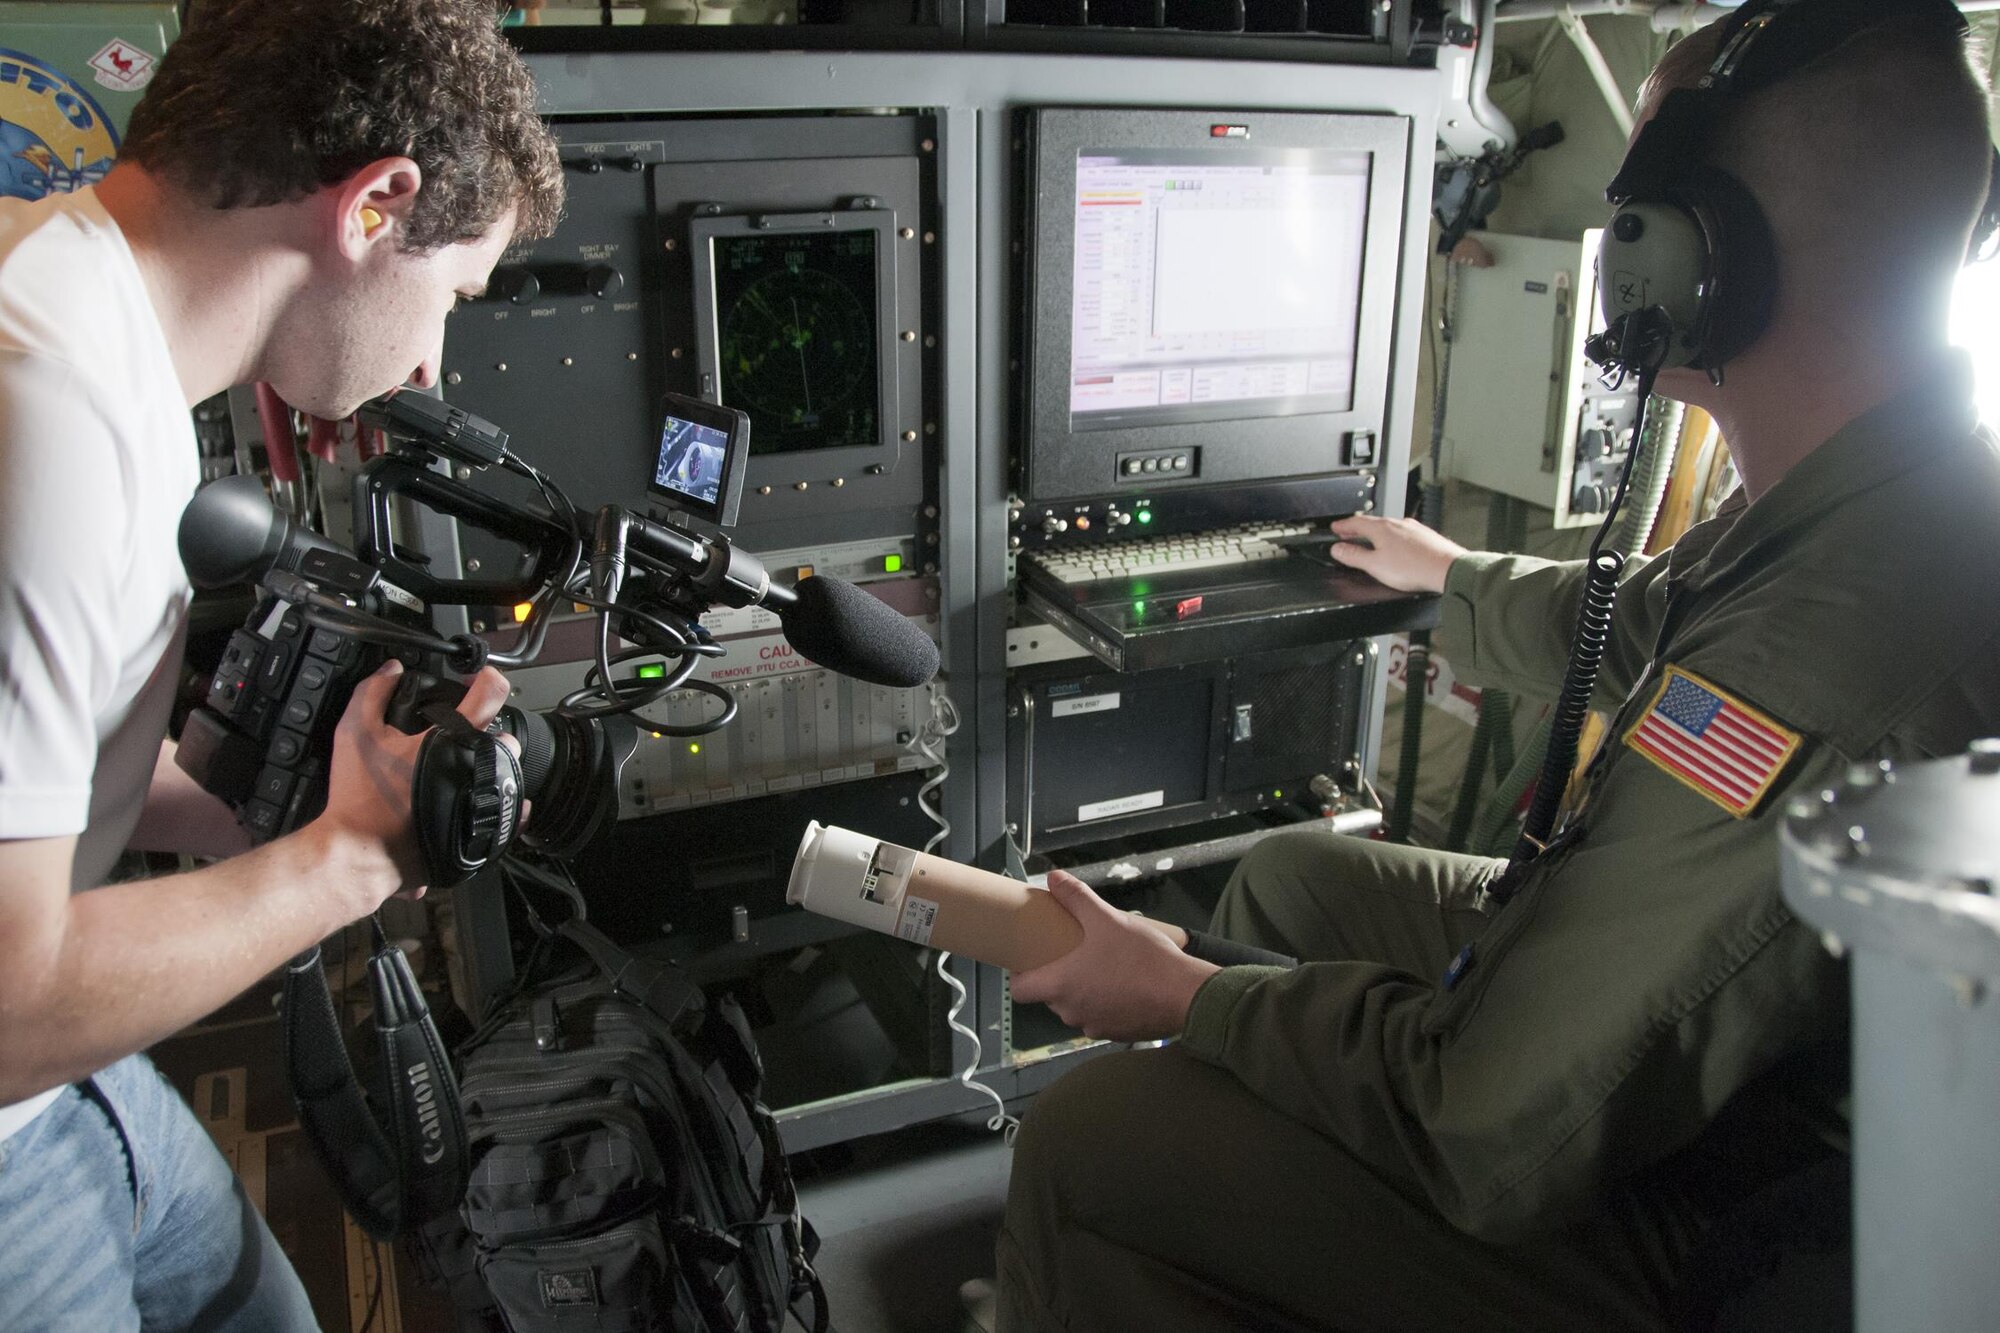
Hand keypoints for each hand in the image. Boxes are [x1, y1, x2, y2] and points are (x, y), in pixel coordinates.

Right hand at [314, 661, 514, 911]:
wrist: (362, 853)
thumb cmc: (360, 797)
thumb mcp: (355, 733)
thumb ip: (372, 693)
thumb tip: (391, 670)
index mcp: (453, 739)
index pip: (490, 693)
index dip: (486, 677)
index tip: (477, 678)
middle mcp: (477, 767)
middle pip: (504, 736)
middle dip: (485, 730)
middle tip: (459, 734)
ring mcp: (484, 799)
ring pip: (507, 771)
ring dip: (490, 764)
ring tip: (460, 766)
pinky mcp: (485, 829)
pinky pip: (510, 809)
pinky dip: (503, 797)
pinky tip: (482, 792)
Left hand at [1009, 872, 1219, 1042]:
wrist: (1185, 995)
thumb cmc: (1140, 957)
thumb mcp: (1107, 919)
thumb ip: (1077, 898)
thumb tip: (1054, 878)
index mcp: (1060, 986)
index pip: (1020, 990)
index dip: (1021, 974)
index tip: (1031, 958)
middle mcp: (1071, 1012)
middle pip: (1049, 997)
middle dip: (1057, 977)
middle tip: (1072, 953)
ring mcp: (1095, 1027)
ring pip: (1076, 1008)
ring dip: (1082, 991)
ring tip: (1102, 967)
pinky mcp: (1118, 1035)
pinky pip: (1101, 1018)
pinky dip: (1106, 1004)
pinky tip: (1124, 986)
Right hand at [1326, 514, 1465, 592]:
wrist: (1446, 569)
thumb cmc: (1414, 567)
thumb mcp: (1375, 565)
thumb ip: (1354, 556)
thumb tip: (1338, 549)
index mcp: (1382, 528)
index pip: (1356, 522)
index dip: (1343, 526)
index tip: (1335, 527)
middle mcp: (1398, 524)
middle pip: (1372, 523)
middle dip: (1358, 529)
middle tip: (1347, 534)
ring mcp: (1413, 529)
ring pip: (1389, 528)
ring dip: (1375, 534)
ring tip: (1369, 542)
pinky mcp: (1425, 537)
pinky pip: (1403, 534)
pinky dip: (1392, 539)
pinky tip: (1395, 548)